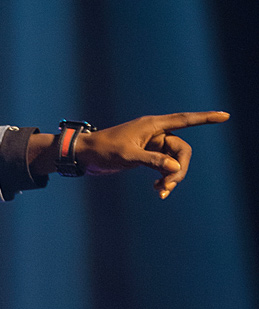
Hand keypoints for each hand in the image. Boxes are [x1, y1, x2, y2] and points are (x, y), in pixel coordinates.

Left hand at [31, 111, 228, 198]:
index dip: (205, 118)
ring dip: (172, 177)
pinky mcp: (146, 156)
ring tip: (161, 192)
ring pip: (174, 160)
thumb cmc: (102, 150)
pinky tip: (158, 191)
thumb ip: (151, 160)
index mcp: (152, 125)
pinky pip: (164, 167)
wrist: (85, 156)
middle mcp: (155, 133)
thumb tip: (173, 166)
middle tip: (168, 185)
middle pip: (181, 149)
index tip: (224, 116)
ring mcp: (151, 145)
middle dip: (179, 168)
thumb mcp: (126, 155)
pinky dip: (164, 178)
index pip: (184, 120)